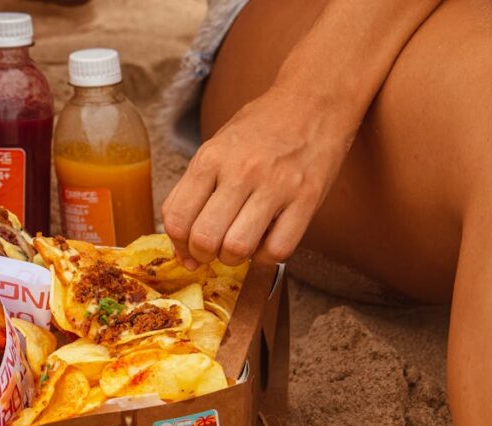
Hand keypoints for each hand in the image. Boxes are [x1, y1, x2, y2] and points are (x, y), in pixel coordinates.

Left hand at [162, 86, 353, 267]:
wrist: (313, 101)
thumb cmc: (260, 128)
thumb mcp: (215, 147)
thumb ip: (194, 189)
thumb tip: (181, 242)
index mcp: (211, 158)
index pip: (177, 218)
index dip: (177, 245)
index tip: (186, 249)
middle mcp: (241, 171)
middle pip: (204, 238)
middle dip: (203, 256)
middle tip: (212, 250)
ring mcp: (276, 185)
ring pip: (238, 248)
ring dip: (233, 258)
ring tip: (238, 245)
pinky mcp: (308, 199)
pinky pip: (278, 249)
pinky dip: (267, 256)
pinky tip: (266, 241)